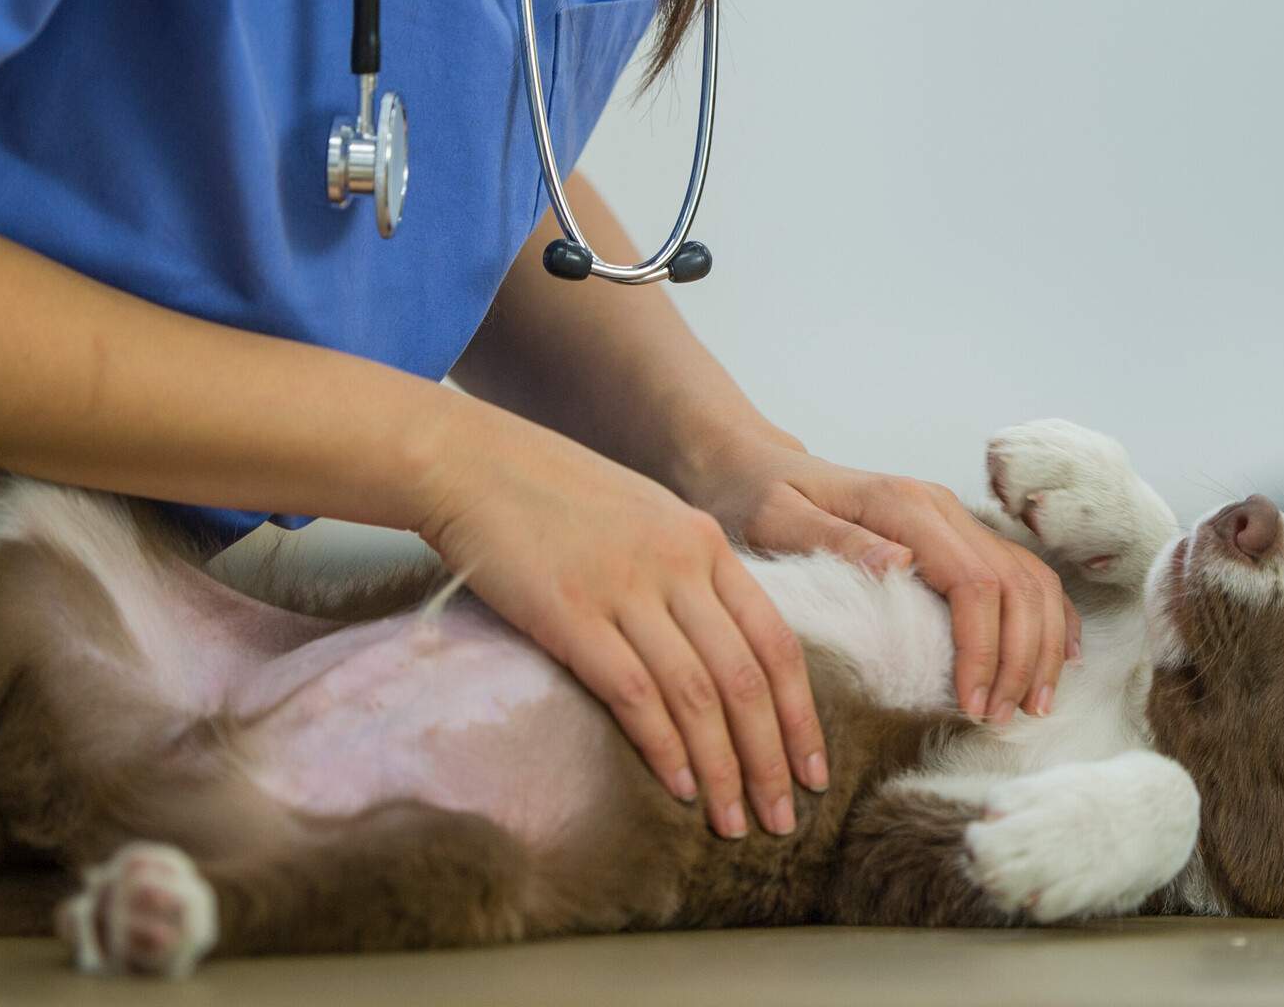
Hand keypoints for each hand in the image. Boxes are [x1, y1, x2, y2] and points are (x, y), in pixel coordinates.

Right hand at [415, 402, 827, 838]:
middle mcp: (678, 564)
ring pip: (698, 694)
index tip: (812, 769)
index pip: (776, 642)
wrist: (471, 462)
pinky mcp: (570, 613)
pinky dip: (664, 747)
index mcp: (704, 542)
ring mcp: (625, 587)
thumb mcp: (644, 516)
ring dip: (723, 769)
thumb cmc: (552, 495)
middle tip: (781, 820)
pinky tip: (679, 787)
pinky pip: (634, 693)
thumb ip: (686, 572)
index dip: (800, 715)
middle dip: (770, 759)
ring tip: (734, 822)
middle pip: (746, 678)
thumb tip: (719, 648)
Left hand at [677, 432, 1078, 722]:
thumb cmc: (755, 499)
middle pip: (1014, 585)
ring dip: (1042, 644)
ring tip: (1032, 705)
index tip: (972, 705)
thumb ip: (834, 541)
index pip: (973, 582)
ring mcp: (954, 518)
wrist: (754, 466)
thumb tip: (901, 564)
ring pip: (1030, 578)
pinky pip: (1023, 571)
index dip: (983, 649)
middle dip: (1019, 658)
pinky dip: (1049, 615)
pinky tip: (1057, 657)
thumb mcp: (774, 519)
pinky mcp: (956, 533)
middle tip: (1003, 719)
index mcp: (902, 506)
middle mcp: (939, 506)